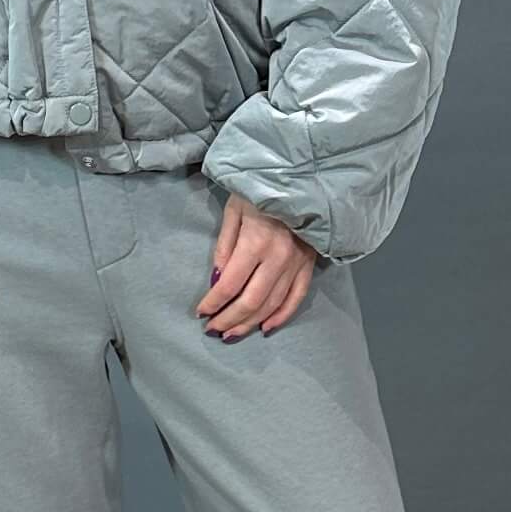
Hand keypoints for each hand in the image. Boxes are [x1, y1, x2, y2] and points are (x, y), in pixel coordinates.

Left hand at [195, 191, 318, 337]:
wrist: (301, 178)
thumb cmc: (261, 190)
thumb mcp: (235, 210)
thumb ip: (224, 246)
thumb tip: (217, 280)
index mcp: (256, 242)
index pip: (230, 284)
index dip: (213, 302)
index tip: (201, 312)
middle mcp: (278, 257)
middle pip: (250, 300)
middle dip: (228, 319)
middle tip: (213, 330)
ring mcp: (296, 263)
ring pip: (272, 304)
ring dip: (250, 323)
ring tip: (232, 333)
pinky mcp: (309, 265)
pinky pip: (296, 297)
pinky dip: (282, 316)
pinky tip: (266, 327)